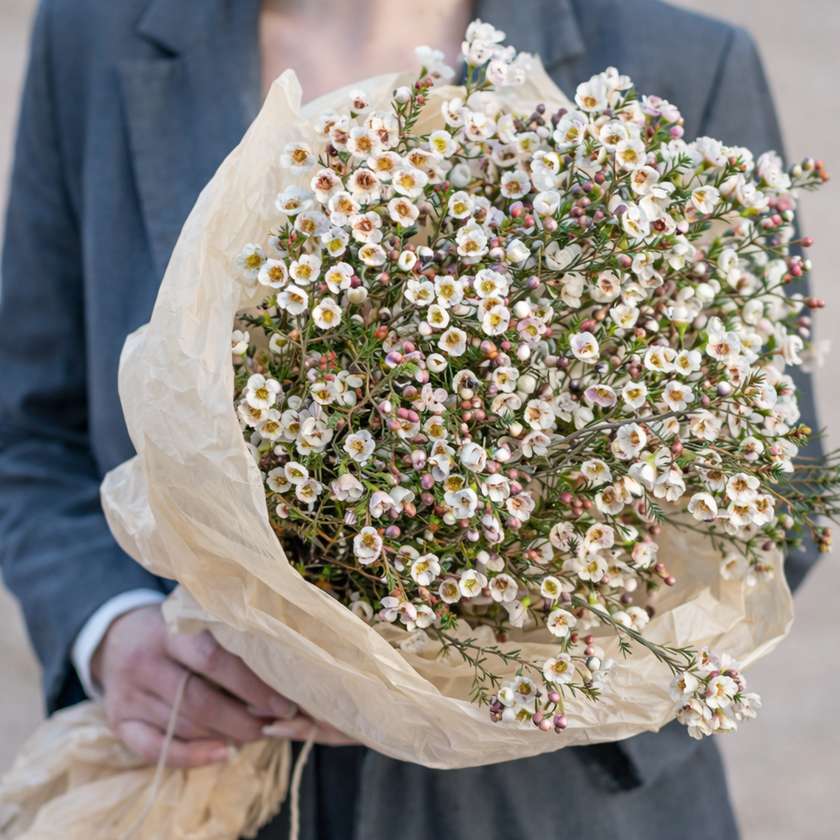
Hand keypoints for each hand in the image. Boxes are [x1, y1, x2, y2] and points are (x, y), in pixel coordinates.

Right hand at [92, 604, 353, 767]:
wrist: (115, 636)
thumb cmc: (176, 629)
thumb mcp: (196, 621)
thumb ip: (229, 639)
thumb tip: (283, 671)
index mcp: (169, 630)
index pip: (213, 659)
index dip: (252, 684)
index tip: (285, 701)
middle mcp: (144, 662)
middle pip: (200, 698)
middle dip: (244, 717)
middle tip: (276, 723)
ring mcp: (127, 694)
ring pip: (184, 725)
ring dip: (227, 734)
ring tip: (259, 733)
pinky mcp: (117, 721)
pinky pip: (156, 749)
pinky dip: (193, 756)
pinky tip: (224, 753)